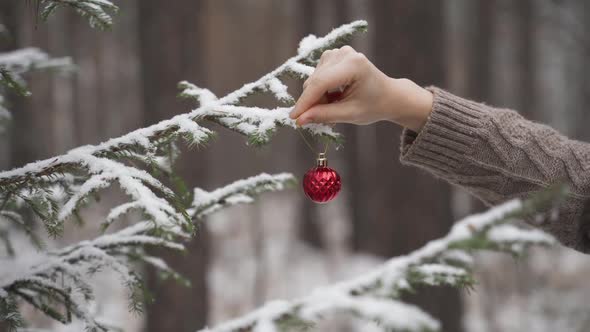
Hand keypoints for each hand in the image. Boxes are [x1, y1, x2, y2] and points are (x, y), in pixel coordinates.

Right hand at [289, 46, 433, 131]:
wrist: (388, 95)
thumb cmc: (373, 105)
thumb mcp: (350, 114)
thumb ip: (324, 115)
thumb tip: (300, 119)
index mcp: (353, 65)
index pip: (320, 84)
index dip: (304, 102)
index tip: (293, 118)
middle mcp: (344, 54)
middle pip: (315, 81)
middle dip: (312, 102)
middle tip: (321, 119)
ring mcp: (339, 52)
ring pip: (314, 79)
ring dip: (318, 97)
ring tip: (335, 106)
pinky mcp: (334, 55)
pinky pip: (318, 75)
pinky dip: (321, 90)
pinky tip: (334, 97)